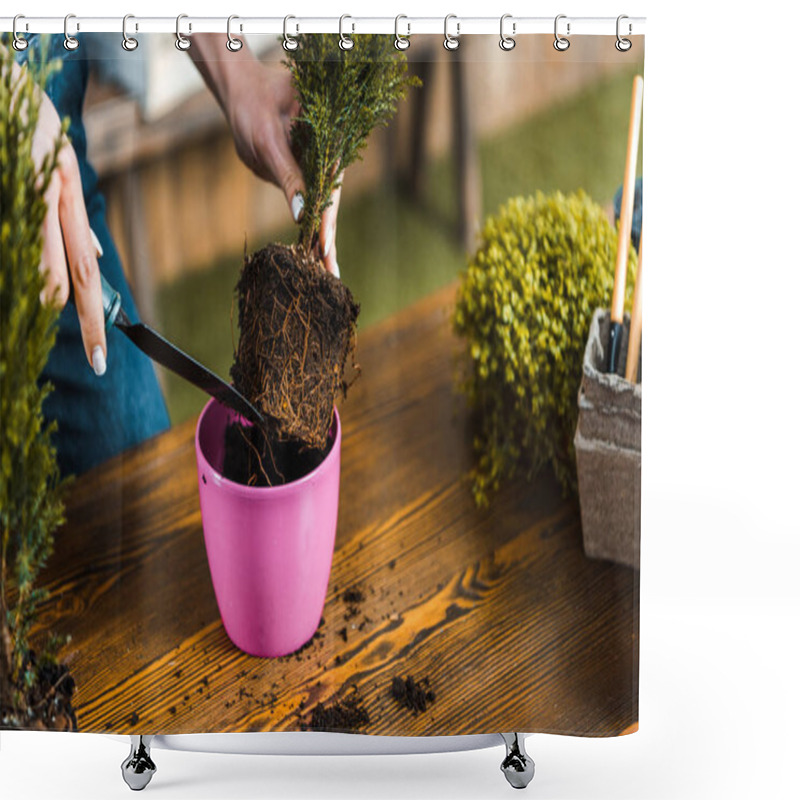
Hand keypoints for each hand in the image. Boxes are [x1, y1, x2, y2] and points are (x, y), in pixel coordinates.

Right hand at [33, 87, 106, 373]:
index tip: (102, 353)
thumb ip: (68, 214)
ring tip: (35, 315)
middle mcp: (58, 193)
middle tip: (98, 361)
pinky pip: (19, 231)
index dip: (96, 313)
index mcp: (69, 194)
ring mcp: (33, 185)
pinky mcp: (16, 176)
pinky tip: (26, 283)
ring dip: (42, 287)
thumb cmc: (18, 119)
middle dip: (90, 320)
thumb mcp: (56, 164)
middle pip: (81, 270)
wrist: (0, 75)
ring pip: (45, 255)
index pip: (88, 266)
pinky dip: (23, 261)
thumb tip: (94, 251)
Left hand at [189, 37, 339, 275]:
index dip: (327, 222)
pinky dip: (312, 227)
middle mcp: (328, 158)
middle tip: (331, 275)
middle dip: (329, 240)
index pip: (329, 191)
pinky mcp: (307, 176)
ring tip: (327, 272)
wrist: (245, 92)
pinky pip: (312, 204)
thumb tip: (301, 215)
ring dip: (323, 239)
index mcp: (329, 144)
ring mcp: (319, 168)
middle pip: (330, 205)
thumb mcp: (267, 141)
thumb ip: (288, 176)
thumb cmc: (254, 106)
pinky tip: (313, 252)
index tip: (326, 249)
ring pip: (323, 208)